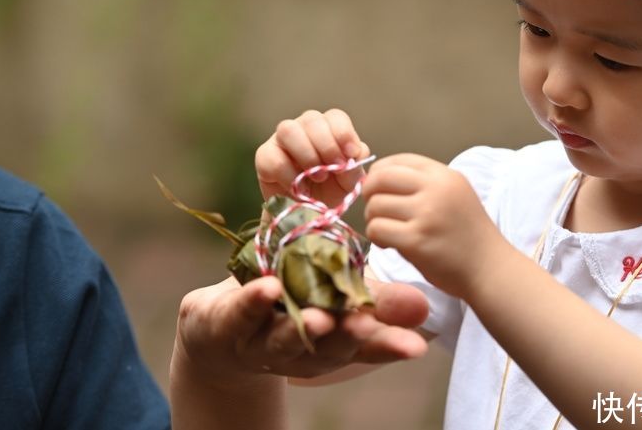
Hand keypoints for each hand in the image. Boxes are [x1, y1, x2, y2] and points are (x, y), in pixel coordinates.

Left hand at [173, 275, 428, 387]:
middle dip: (346, 337)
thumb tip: (424, 305)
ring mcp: (258, 344)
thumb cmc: (286, 303)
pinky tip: (267, 288)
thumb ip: (375, 300)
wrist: (216, 325)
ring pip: (282, 341)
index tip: (416, 346)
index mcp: (330, 345)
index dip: (390, 347)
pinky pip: (238, 316)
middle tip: (366, 325)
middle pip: (326, 348)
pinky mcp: (223, 325)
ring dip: (300, 330)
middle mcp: (297, 352)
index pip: (365, 347)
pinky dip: (253, 303)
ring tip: (318, 317)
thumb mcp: (334, 296)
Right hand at [255, 109, 371, 206]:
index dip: (343, 133)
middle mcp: (303, 127)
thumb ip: (355, 166)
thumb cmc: (331, 190)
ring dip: (307, 154)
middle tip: (334, 168)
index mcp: (328, 128)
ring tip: (318, 177)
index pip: (335, 117)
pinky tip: (300, 189)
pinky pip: (273, 158)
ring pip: (288, 130)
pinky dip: (289, 176)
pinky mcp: (264, 156)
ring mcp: (280, 139)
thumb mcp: (350, 181)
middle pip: (312, 119)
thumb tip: (356, 153)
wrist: (308, 213)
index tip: (351, 154)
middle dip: (326, 145)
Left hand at [363, 154, 508, 298]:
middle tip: (377, 211)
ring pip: (375, 205)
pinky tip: (391, 244)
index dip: (379, 174)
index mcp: (445, 175)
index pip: (397, 160)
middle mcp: (436, 189)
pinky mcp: (417, 240)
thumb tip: (378, 178)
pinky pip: (377, 229)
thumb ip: (424, 184)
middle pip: (380, 178)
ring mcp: (426, 213)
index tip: (379, 190)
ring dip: (374, 220)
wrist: (491, 269)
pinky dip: (378, 237)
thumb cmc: (468, 236)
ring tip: (389, 231)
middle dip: (370, 194)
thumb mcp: (455, 195)